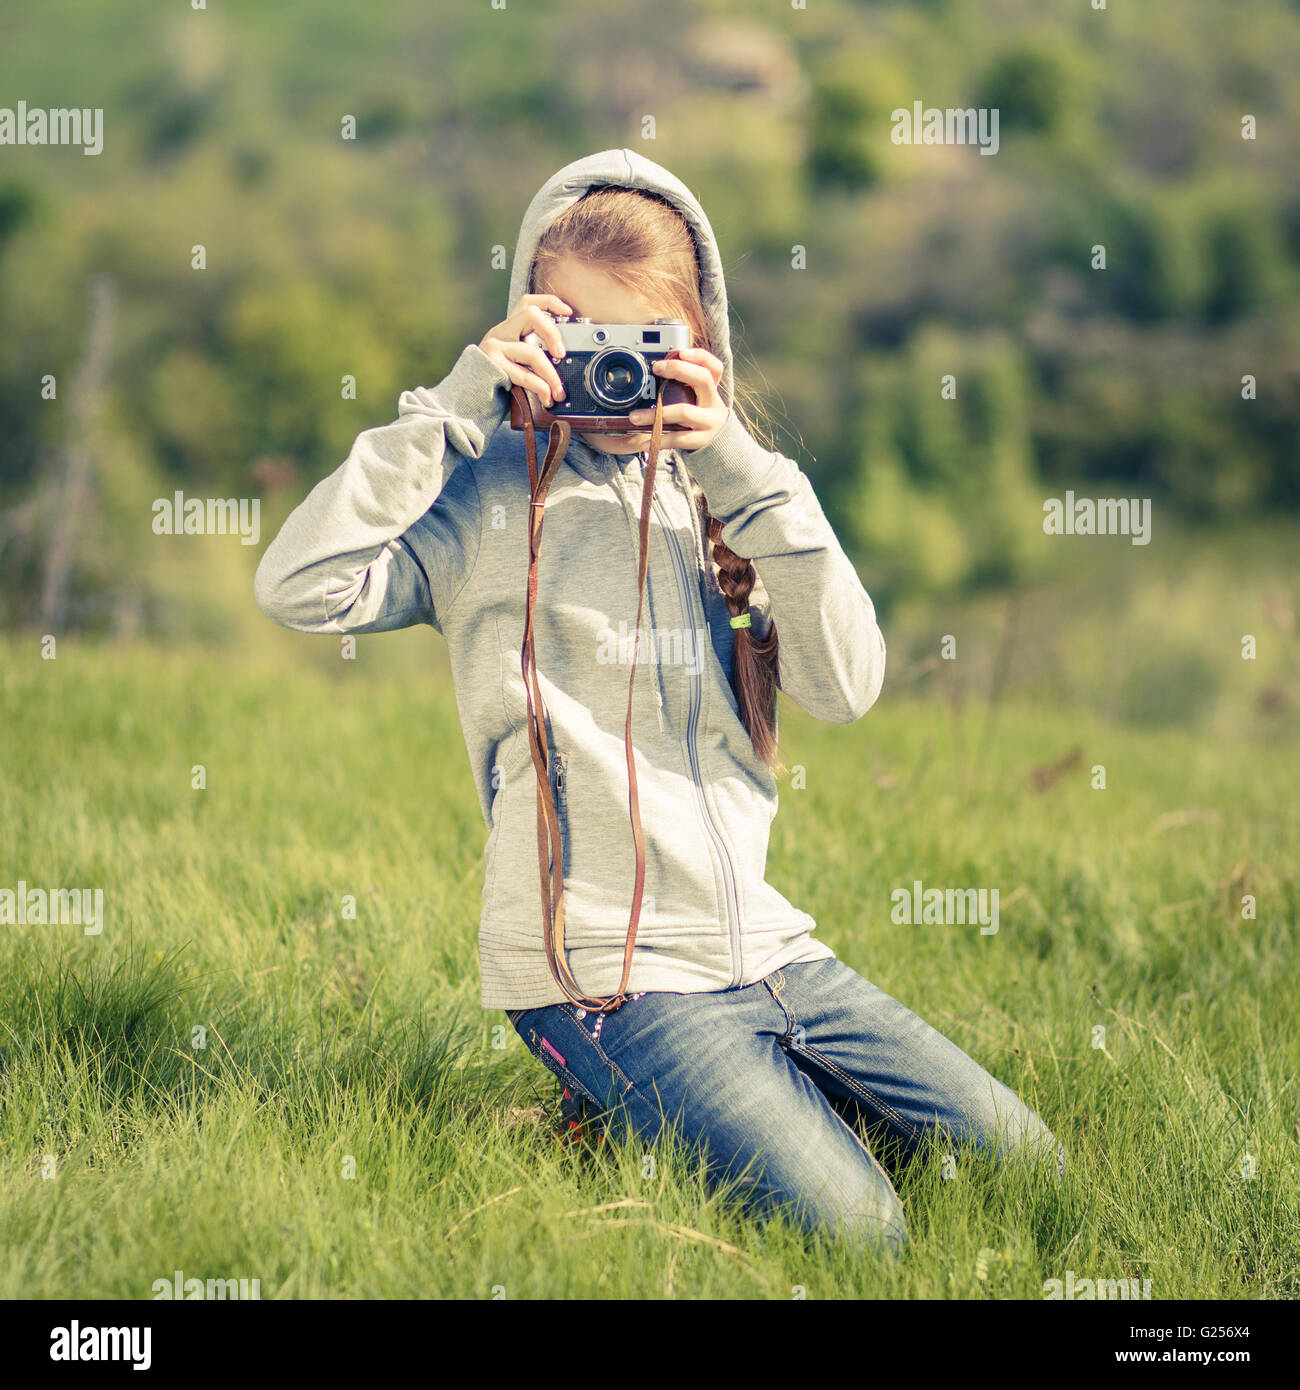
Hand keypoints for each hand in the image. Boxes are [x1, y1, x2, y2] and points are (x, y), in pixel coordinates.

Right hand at [478, 293, 571, 407]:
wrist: (468, 394)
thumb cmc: (494, 378)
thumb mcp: (512, 358)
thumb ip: (529, 351)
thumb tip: (561, 360)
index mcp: (507, 328)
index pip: (527, 302)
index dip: (549, 302)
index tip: (567, 312)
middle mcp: (500, 333)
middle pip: (531, 315)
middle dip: (553, 332)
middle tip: (562, 353)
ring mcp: (495, 348)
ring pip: (533, 352)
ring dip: (552, 375)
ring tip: (559, 390)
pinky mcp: (494, 366)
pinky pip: (525, 375)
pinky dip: (541, 388)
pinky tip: (546, 397)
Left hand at [627, 347, 726, 451]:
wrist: (717, 447)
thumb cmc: (697, 418)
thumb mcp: (694, 399)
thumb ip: (679, 385)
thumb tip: (650, 370)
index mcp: (711, 390)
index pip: (713, 367)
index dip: (699, 356)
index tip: (680, 352)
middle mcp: (713, 402)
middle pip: (703, 378)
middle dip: (679, 370)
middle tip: (656, 368)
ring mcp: (710, 422)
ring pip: (684, 411)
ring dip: (657, 413)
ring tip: (635, 417)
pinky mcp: (702, 440)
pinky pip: (680, 438)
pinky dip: (661, 440)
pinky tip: (646, 442)